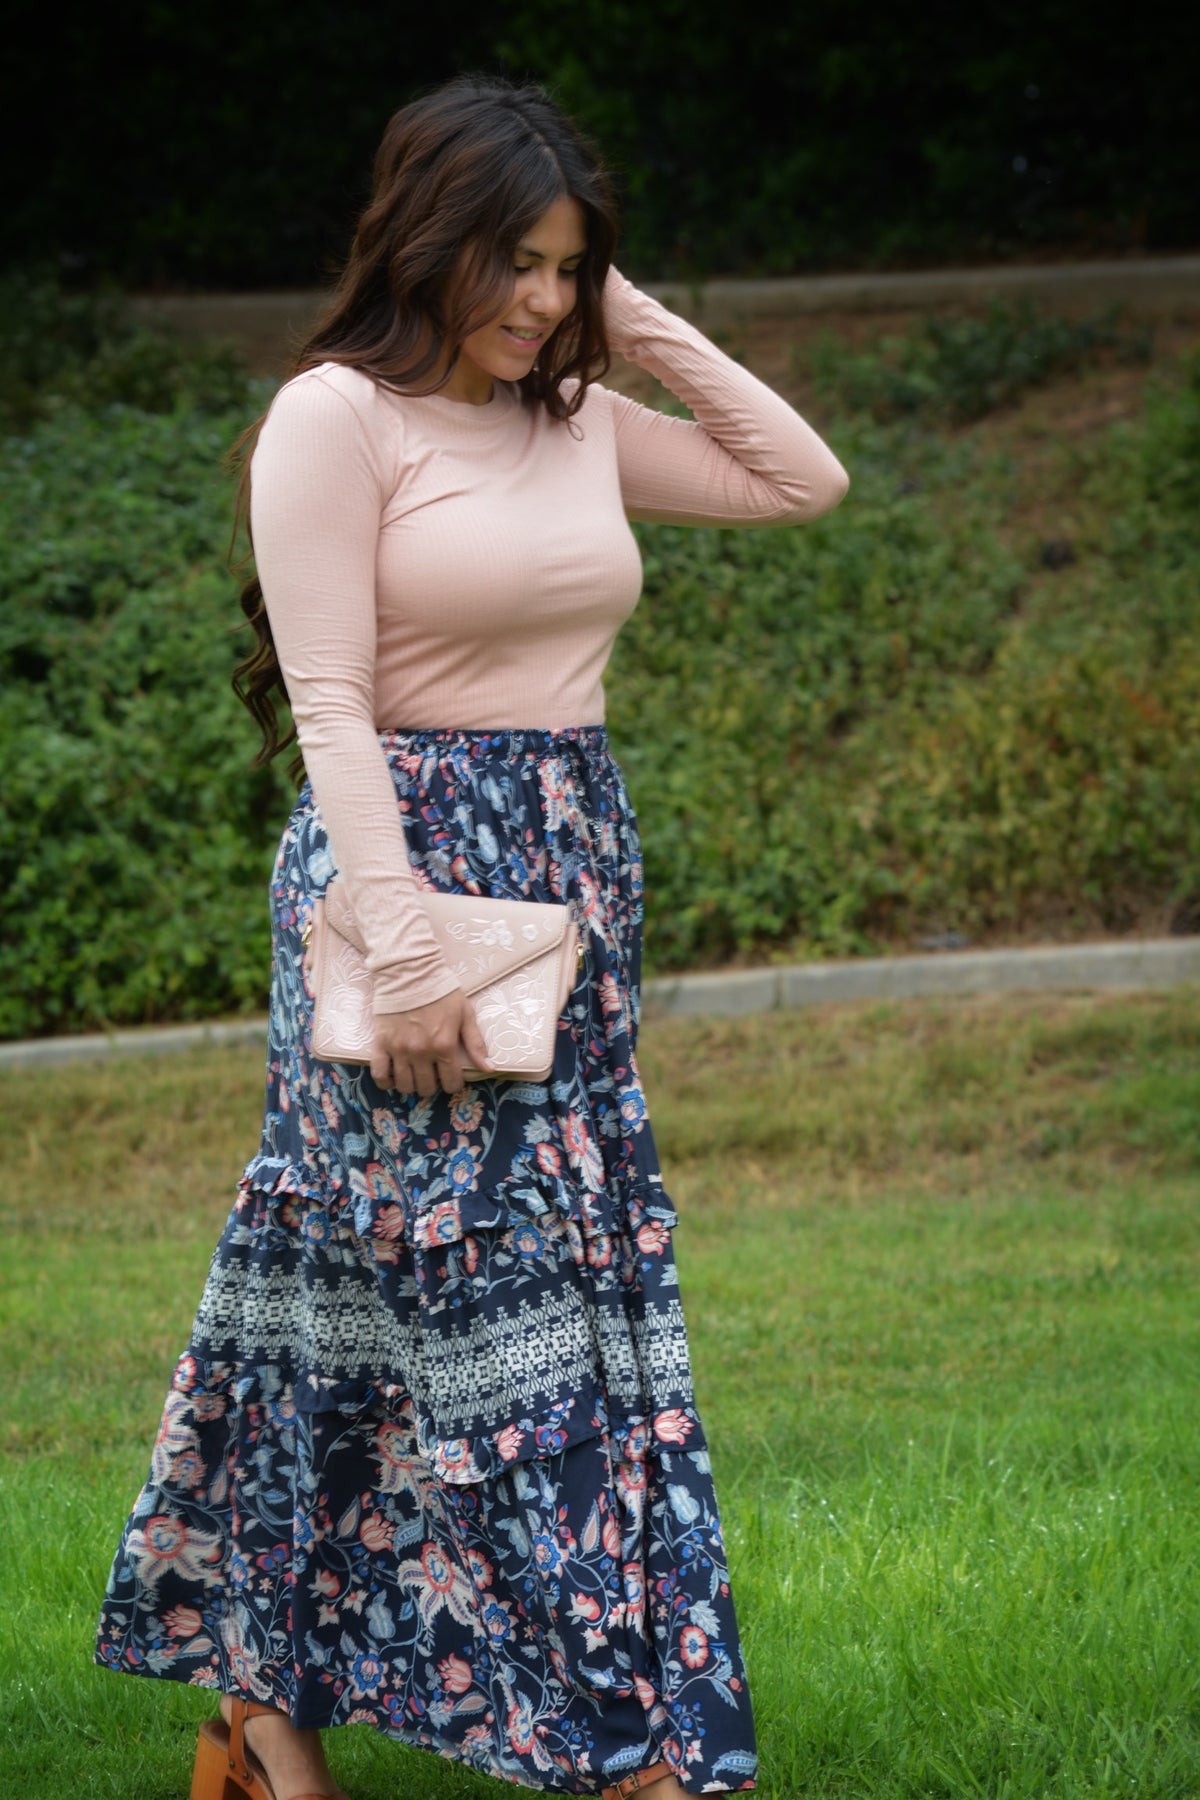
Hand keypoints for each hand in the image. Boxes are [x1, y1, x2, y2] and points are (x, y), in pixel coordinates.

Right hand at [371, 990, 492, 1095]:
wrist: (410, 972)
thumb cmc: (441, 992)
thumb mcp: (465, 1014)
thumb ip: (475, 1043)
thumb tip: (488, 1068)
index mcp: (444, 1045)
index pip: (451, 1083)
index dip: (453, 1083)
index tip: (450, 1076)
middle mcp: (421, 1052)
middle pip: (426, 1088)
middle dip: (432, 1085)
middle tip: (431, 1074)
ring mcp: (399, 1050)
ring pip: (404, 1085)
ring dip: (411, 1085)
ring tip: (414, 1074)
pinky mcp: (381, 1044)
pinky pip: (379, 1074)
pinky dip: (385, 1081)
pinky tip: (392, 1077)